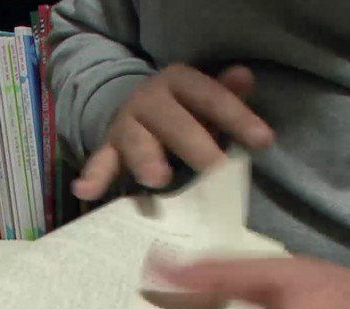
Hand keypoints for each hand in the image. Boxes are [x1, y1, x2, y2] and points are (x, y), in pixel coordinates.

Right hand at [72, 64, 274, 200]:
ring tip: (157, 180)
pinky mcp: (108, 148)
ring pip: (135, 142)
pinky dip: (93, 177)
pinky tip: (86, 191)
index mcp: (178, 82)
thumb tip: (246, 77)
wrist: (134, 109)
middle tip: (215, 168)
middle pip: (173, 122)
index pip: (210, 97)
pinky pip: (100, 162)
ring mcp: (126, 125)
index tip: (263, 141)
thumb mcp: (203, 98)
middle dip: (194, 144)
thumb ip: (226, 94)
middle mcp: (148, 100)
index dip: (237, 117)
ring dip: (146, 160)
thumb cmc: (182, 111)